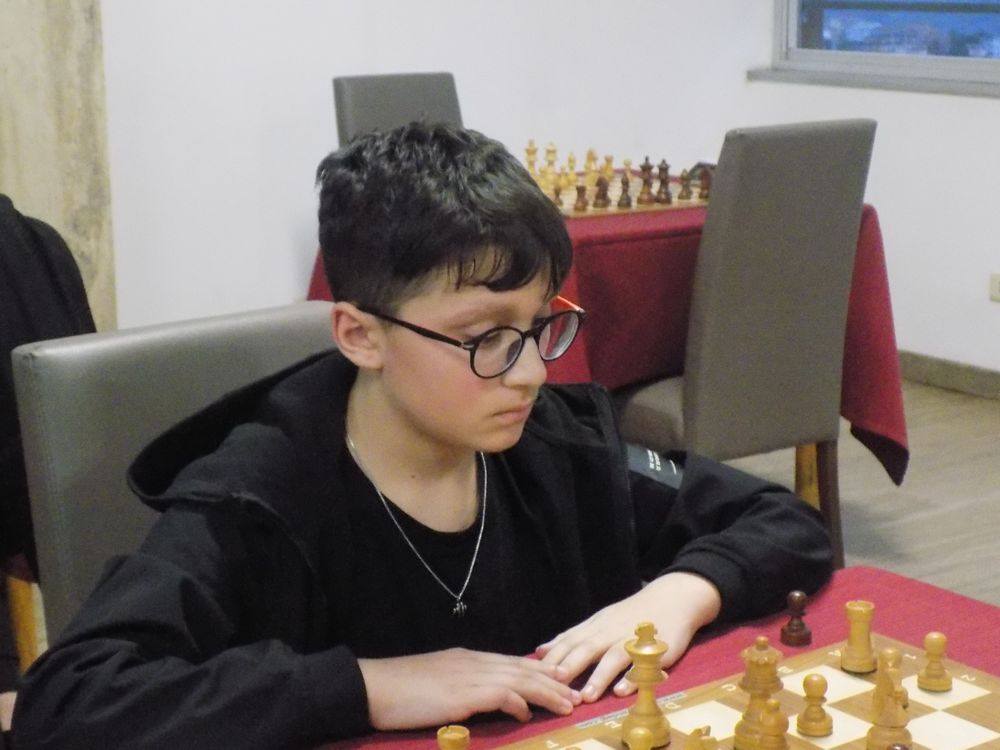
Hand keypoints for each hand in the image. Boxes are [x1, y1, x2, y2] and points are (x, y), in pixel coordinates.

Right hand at [358, 648, 581, 729]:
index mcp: (468, 658)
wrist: (373, 687)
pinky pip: (500, 694)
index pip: (512, 662)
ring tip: (565, 704)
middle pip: (522, 669)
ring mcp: (468, 675)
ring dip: (545, 692)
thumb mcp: (438, 682)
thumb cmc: (399, 690)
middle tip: (575, 693)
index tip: (560, 681)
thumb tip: (486, 699)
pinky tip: (527, 713)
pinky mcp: (462, 693)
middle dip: (552, 681)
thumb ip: (463, 686)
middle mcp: (473, 662)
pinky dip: (517, 702)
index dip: (539, 672)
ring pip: (518, 679)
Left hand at [535, 572, 720, 702]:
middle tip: (553, 685)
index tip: (535, 673)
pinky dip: (632, 677)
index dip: (553, 657)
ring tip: (586, 696)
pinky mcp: (655, 649)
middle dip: (570, 666)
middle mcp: (611, 631)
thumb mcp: (599, 621)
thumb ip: (573, 637)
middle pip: (587, 647)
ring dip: (599, 677)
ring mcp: (632, 639)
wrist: (671, 598)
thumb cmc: (631, 614)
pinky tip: (623, 690)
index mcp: (596, 625)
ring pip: (614, 657)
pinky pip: (643, 664)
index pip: (570, 640)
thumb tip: (541, 651)